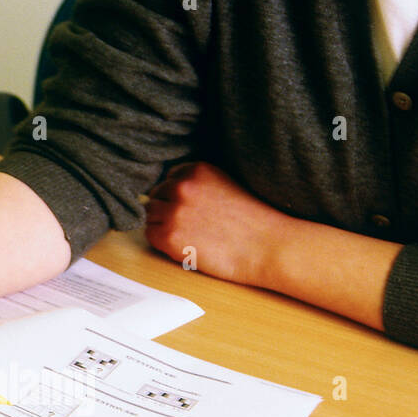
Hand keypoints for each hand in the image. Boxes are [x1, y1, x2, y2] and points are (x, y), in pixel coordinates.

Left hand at [144, 162, 298, 286]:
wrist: (267, 245)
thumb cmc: (253, 220)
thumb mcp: (226, 185)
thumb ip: (200, 184)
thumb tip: (173, 193)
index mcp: (197, 170)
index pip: (170, 178)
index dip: (177, 194)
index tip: (190, 208)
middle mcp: (182, 186)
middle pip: (157, 195)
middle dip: (167, 208)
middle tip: (187, 225)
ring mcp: (174, 211)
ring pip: (150, 214)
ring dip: (162, 224)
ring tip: (186, 235)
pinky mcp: (170, 237)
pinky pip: (150, 235)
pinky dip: (162, 241)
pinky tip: (183, 246)